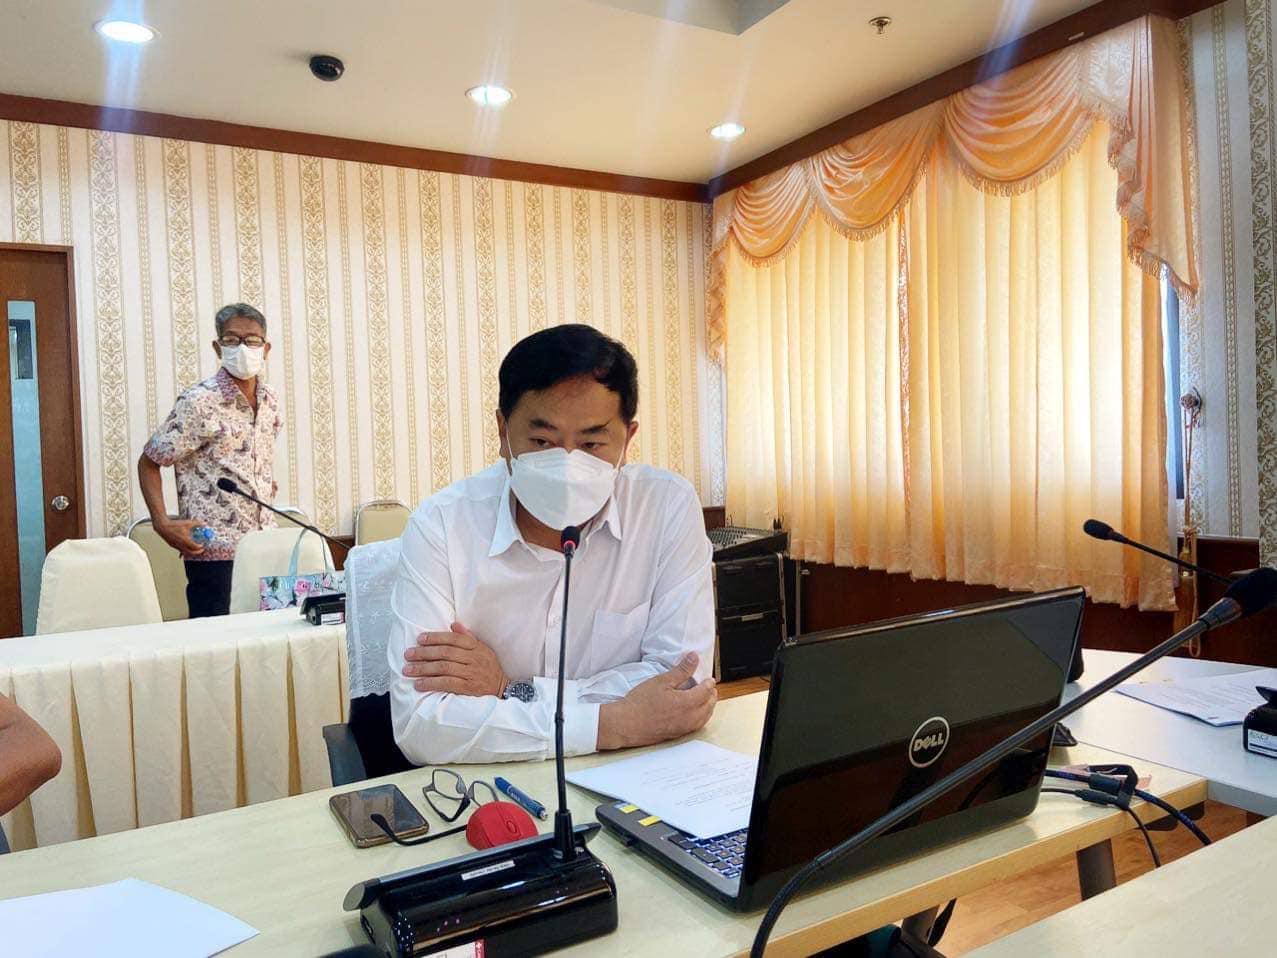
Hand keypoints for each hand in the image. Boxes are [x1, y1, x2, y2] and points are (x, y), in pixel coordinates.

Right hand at [155, 517, 204, 556]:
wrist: (162, 526)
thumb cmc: (174, 525)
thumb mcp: (187, 523)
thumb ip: (197, 523)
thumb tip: (204, 523)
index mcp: (185, 540)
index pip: (195, 547)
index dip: (200, 547)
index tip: (202, 545)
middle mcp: (181, 545)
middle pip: (191, 552)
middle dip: (197, 552)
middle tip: (201, 550)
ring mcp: (176, 546)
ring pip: (185, 552)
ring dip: (190, 551)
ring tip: (194, 548)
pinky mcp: (172, 545)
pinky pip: (180, 550)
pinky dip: (184, 550)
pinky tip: (185, 547)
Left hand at [403, 622, 507, 697]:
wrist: (503, 689)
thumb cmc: (489, 667)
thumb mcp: (483, 649)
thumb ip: (467, 637)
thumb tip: (453, 624)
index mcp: (476, 647)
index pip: (453, 639)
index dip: (435, 638)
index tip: (420, 639)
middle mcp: (474, 658)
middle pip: (445, 653)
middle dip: (424, 653)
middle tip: (408, 654)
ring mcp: (471, 673)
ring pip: (444, 668)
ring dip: (423, 669)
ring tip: (408, 670)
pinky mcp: (469, 688)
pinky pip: (447, 683)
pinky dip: (431, 683)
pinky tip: (419, 684)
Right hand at [597, 653, 716, 749]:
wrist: (626, 724)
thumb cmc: (641, 702)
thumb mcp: (661, 681)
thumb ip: (681, 670)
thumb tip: (694, 658)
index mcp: (687, 703)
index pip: (706, 691)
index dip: (709, 683)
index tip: (709, 679)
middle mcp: (689, 717)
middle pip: (709, 705)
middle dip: (712, 695)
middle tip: (710, 687)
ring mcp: (684, 728)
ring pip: (705, 718)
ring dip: (708, 707)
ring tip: (706, 700)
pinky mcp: (677, 735)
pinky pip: (697, 727)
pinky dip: (701, 718)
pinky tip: (695, 715)